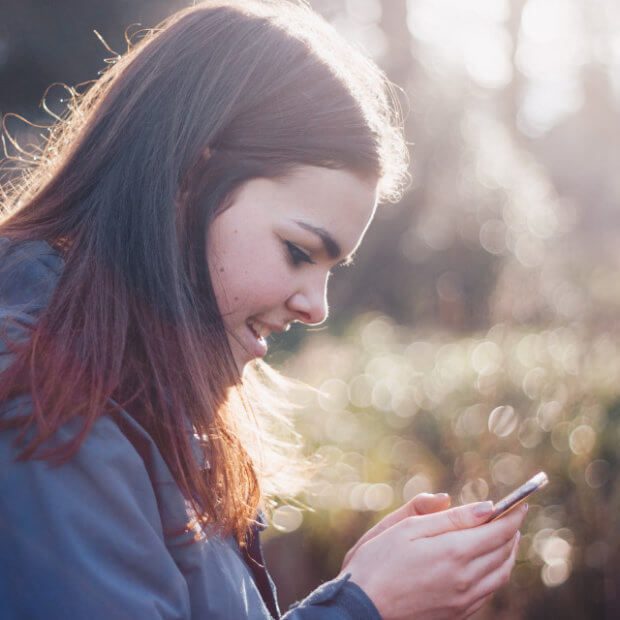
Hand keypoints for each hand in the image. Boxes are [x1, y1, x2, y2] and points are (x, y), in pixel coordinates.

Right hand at [342, 501, 525, 619]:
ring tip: (505, 537)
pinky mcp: (457, 615)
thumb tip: (485, 508)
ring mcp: (463, 601)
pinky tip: (487, 564)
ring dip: (508, 552)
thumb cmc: (378, 561)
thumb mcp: (407, 528)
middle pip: (504, 552)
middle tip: (513, 515)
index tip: (521, 501)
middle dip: (512, 531)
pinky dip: (497, 573)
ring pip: (501, 574)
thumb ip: (448, 517)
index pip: (499, 531)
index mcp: (453, 552)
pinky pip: (489, 592)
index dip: (513, 514)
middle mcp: (466, 579)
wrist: (361, 608)